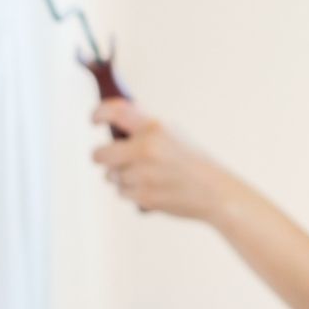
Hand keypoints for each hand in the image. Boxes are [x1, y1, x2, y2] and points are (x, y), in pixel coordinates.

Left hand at [92, 100, 238, 222]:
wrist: (215, 192)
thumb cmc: (192, 161)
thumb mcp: (173, 134)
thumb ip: (144, 127)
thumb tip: (114, 118)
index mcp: (154, 128)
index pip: (115, 112)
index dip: (98, 113)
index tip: (93, 120)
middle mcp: (146, 149)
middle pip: (99, 154)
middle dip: (102, 157)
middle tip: (109, 158)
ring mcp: (143, 175)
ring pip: (111, 176)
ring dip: (121, 176)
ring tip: (147, 176)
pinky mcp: (143, 196)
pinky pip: (122, 193)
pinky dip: (132, 192)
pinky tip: (152, 188)